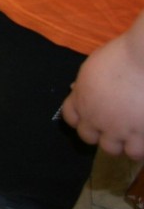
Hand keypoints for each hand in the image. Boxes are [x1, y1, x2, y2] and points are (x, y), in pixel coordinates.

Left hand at [62, 18, 143, 160]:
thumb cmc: (123, 55)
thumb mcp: (94, 65)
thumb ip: (86, 83)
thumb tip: (77, 89)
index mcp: (81, 98)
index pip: (70, 117)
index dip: (81, 119)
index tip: (91, 118)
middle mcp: (94, 117)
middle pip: (88, 137)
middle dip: (100, 133)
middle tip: (116, 127)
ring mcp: (117, 128)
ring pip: (111, 149)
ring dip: (120, 143)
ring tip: (133, 134)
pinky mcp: (140, 134)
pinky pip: (135, 152)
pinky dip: (140, 148)